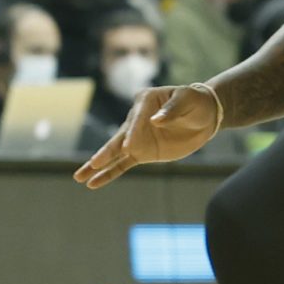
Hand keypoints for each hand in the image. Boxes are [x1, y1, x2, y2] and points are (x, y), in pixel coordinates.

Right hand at [75, 83, 221, 188]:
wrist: (204, 115)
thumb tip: (156, 121)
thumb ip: (172, 110)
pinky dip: (108, 174)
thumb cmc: (194, 102)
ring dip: (97, 165)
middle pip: (118, 137)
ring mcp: (136, 138)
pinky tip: (93, 183)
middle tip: (95, 163)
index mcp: (144, 102)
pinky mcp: (141, 152)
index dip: (132, 133)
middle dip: (106, 152)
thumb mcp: (187, 100)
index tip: (129, 147)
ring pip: (114, 153)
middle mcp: (135, 119)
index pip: (136, 118)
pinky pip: (122, 164)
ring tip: (79, 177)